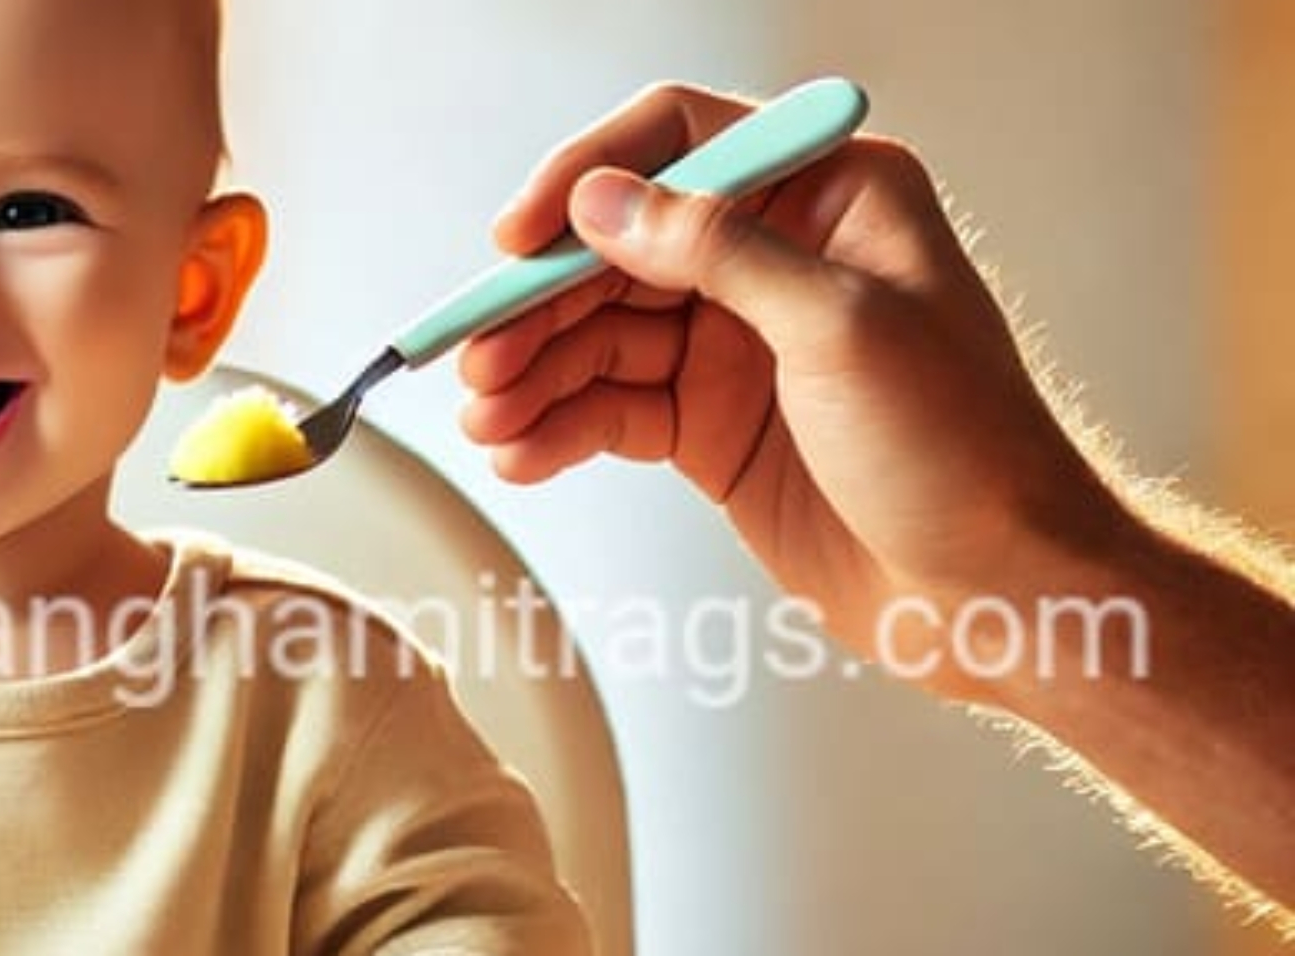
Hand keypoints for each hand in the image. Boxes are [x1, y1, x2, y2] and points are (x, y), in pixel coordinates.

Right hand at [458, 83, 1131, 698]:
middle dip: (541, 303)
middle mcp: (775, 257)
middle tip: (479, 356)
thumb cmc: (965, 452)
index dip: (586, 180)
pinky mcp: (711, 426)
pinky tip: (521, 454)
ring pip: (602, 334)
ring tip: (487, 418)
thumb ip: (717, 251)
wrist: (997, 596)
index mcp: (829, 195)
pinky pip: (612, 409)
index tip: (518, 241)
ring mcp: (737, 344)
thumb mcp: (842, 327)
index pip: (679, 144)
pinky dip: (560, 429)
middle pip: (618, 248)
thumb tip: (604, 200)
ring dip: (535, 373)